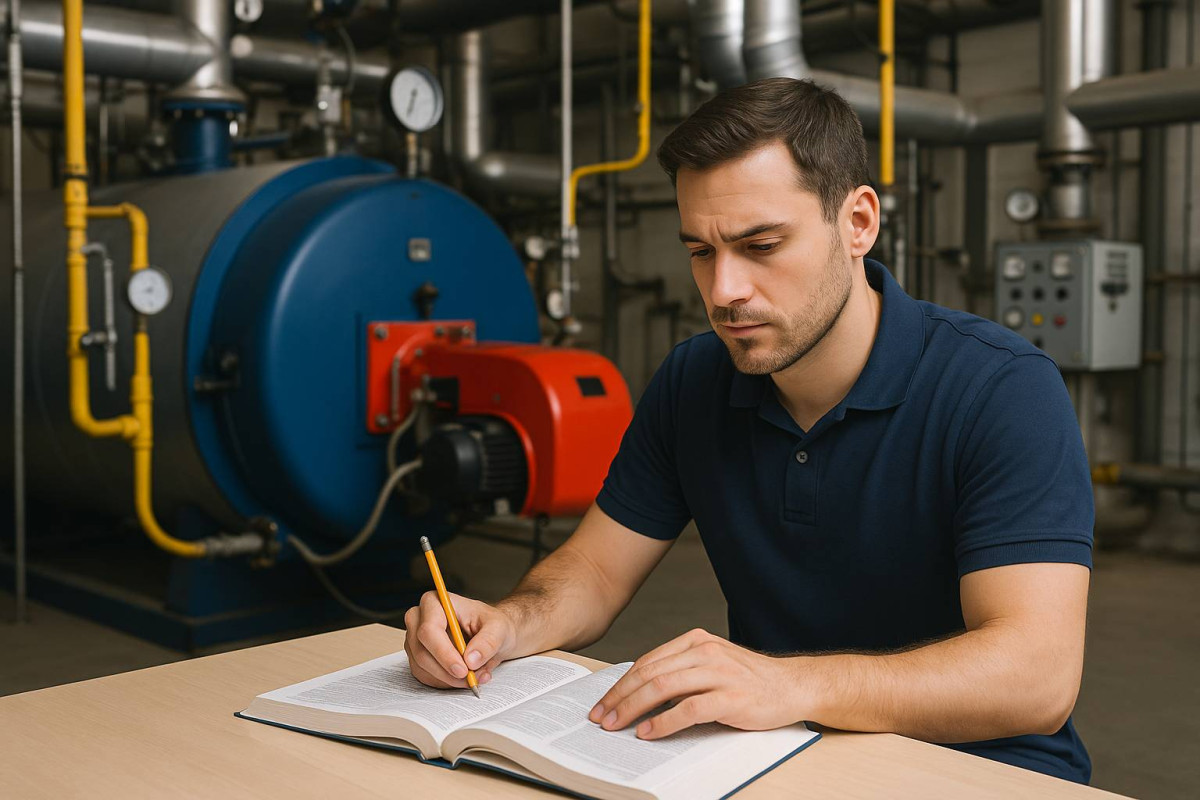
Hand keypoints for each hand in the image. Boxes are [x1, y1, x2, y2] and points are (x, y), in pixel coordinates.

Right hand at [403, 591, 518, 689]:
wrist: (493, 635)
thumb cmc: (492, 625)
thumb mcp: (499, 628)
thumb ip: (487, 642)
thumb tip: (471, 659)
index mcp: (435, 602)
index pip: (429, 630)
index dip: (444, 653)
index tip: (463, 670)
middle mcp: (419, 619)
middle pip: (422, 651)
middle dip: (447, 671)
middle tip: (470, 679)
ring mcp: (415, 639)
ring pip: (422, 667)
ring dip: (448, 679)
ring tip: (474, 676)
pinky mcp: (417, 657)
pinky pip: (424, 676)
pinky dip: (445, 682)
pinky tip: (462, 678)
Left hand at [587, 628, 805, 739]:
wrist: (792, 686)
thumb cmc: (749, 679)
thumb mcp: (712, 664)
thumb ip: (681, 671)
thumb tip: (639, 693)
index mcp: (696, 641)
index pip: (648, 662)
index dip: (621, 683)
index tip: (604, 702)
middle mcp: (705, 652)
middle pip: (650, 674)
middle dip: (620, 697)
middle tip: (602, 716)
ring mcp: (718, 673)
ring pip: (663, 688)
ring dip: (634, 709)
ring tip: (618, 725)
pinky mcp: (731, 698)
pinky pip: (688, 709)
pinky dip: (663, 722)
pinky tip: (649, 732)